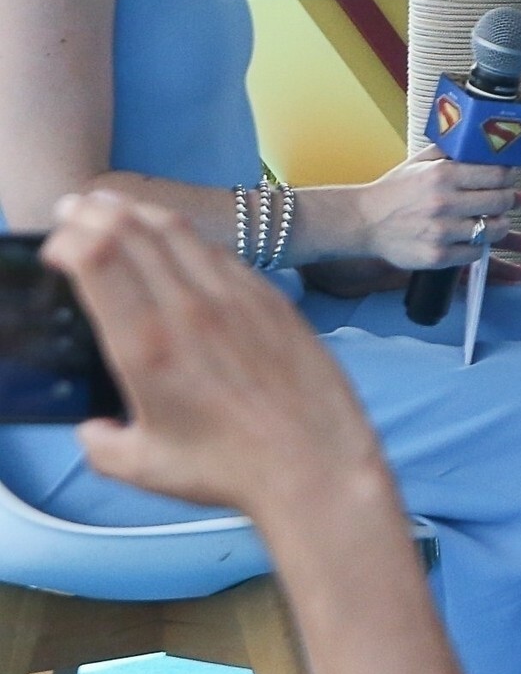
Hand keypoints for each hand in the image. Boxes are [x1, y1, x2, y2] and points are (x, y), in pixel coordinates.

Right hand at [45, 192, 387, 523]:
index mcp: (146, 346)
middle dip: (94, 213)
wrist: (315, 460)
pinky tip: (176, 235)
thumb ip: (102, 443)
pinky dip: (187, 235)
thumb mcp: (143, 466)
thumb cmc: (228, 469)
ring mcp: (235, 297)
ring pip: (179, 233)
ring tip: (112, 204)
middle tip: (72, 205)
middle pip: (134, 234)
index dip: (69, 239)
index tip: (54, 242)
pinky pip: (221, 251)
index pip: (99, 261)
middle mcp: (189, 310)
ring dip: (139, 211)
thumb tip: (92, 429)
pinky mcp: (271, 298)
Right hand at [342, 155, 520, 273]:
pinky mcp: (437, 256)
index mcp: (442, 174)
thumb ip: (453, 150)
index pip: (498, 174)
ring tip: (490, 219)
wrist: (362, 222)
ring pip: (495, 229)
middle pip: (502, 201)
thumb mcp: (420, 161)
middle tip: (504, 199)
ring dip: (497, 224)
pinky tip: (469, 238)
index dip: (509, 176)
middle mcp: (444, 202)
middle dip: (508, 199)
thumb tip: (485, 144)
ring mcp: (441, 231)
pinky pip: (477, 252)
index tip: (509, 178)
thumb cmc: (394, 191)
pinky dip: (478, 246)